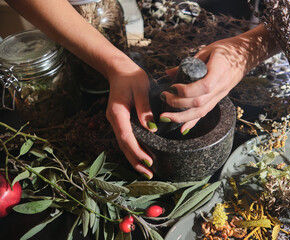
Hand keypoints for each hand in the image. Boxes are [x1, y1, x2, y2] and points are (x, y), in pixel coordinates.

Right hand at [106, 62, 155, 178]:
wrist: (121, 71)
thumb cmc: (132, 77)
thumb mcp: (140, 88)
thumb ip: (144, 108)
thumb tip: (151, 128)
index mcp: (117, 112)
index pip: (126, 136)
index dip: (136, 151)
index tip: (148, 161)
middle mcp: (114, 119)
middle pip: (124, 145)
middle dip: (135, 160)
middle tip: (149, 173)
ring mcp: (117, 121)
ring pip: (124, 144)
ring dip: (134, 158)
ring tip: (147, 171)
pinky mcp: (122, 121)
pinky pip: (127, 139)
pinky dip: (134, 150)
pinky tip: (142, 157)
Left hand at [159, 25, 278, 133]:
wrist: (246, 55)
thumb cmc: (227, 50)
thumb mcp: (207, 50)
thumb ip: (189, 63)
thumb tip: (169, 73)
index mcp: (219, 72)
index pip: (203, 87)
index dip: (186, 90)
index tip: (173, 87)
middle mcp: (221, 87)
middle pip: (200, 103)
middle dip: (178, 104)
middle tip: (164, 98)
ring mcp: (220, 95)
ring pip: (202, 111)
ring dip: (182, 117)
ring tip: (165, 117)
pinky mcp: (219, 98)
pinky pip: (206, 113)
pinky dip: (193, 122)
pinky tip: (182, 128)